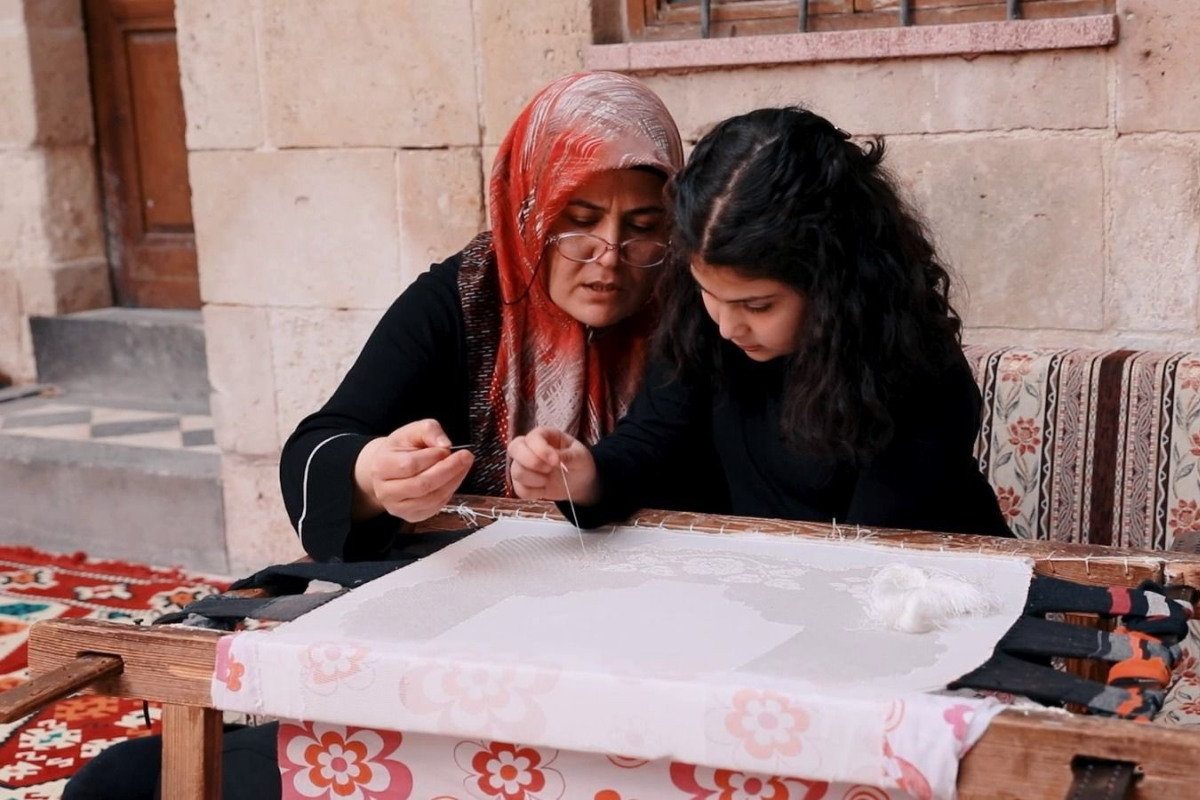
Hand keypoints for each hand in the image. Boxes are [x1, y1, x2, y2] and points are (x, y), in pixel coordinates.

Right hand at [354, 419, 473, 521]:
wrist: (388, 469)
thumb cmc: (401, 449)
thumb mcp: (412, 431)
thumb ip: (429, 431)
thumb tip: (445, 444)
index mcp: (381, 466)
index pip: (410, 465)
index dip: (433, 457)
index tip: (448, 448)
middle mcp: (385, 491)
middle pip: (422, 485)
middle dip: (449, 470)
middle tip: (466, 457)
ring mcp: (397, 507)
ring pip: (431, 499)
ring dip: (453, 482)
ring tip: (463, 466)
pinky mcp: (410, 516)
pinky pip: (435, 508)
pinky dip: (449, 493)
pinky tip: (454, 479)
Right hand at [508, 427, 598, 503]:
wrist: (579, 483)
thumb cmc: (579, 463)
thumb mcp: (581, 457)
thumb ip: (568, 456)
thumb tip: (555, 458)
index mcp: (544, 436)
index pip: (532, 438)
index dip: (541, 450)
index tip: (556, 461)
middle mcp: (529, 448)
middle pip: (514, 448)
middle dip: (532, 462)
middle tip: (549, 470)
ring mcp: (523, 465)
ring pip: (515, 471)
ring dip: (534, 479)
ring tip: (548, 479)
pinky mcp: (522, 483)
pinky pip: (519, 489)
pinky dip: (532, 492)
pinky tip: (544, 489)